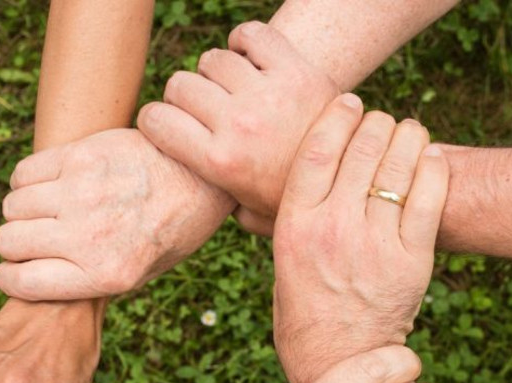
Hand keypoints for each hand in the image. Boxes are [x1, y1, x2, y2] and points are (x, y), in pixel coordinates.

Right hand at [0, 129, 233, 300]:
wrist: (202, 176)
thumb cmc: (172, 228)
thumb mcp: (142, 273)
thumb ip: (90, 280)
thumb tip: (37, 280)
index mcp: (106, 274)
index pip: (21, 283)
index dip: (11, 277)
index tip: (17, 270)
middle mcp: (90, 236)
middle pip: (10, 242)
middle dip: (15, 244)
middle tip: (35, 238)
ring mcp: (83, 193)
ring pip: (13, 206)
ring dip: (22, 211)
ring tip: (45, 209)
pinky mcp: (81, 156)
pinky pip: (24, 173)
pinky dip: (26, 181)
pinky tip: (49, 184)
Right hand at [138, 21, 336, 234]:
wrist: (356, 176)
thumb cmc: (297, 199)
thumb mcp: (252, 217)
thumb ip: (218, 207)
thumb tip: (193, 202)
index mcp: (220, 162)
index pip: (155, 120)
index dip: (155, 120)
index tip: (166, 125)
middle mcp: (238, 124)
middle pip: (180, 85)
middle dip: (183, 97)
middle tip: (203, 109)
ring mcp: (268, 94)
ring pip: (213, 60)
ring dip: (216, 72)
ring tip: (231, 88)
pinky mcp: (296, 70)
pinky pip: (252, 35)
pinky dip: (244, 41)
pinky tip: (250, 60)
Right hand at [273, 94, 448, 382]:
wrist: (337, 357)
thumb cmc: (303, 304)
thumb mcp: (280, 256)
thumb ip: (278, 216)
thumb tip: (270, 178)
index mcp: (295, 225)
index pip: (316, 151)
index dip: (336, 117)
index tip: (349, 100)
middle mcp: (333, 229)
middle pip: (361, 150)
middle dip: (376, 122)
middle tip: (381, 119)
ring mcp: (374, 244)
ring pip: (398, 167)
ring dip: (407, 137)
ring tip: (409, 131)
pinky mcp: (411, 261)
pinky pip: (429, 199)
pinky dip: (433, 169)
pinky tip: (431, 156)